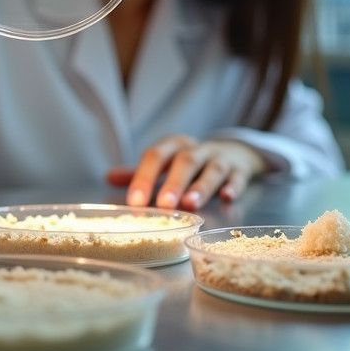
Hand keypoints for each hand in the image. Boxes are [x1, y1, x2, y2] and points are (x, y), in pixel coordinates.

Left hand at [106, 135, 266, 210]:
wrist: (236, 153)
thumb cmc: (193, 163)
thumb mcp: (167, 162)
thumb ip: (141, 172)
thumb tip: (108, 178)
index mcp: (175, 145)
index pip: (156, 156)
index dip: (144, 178)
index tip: (135, 202)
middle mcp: (198, 149)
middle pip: (185, 161)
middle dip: (174, 182)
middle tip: (165, 205)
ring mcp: (221, 159)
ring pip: (212, 170)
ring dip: (202, 186)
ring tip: (192, 205)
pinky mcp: (241, 170)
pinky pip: (238, 177)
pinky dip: (234, 187)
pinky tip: (228, 198)